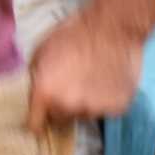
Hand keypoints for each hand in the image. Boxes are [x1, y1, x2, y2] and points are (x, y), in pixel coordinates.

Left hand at [29, 10, 141, 129]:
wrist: (111, 28)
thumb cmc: (71, 35)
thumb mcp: (40, 54)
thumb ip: (37, 80)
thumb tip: (35, 96)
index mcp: (46, 94)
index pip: (36, 125)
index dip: (36, 121)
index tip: (40, 119)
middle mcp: (70, 106)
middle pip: (61, 119)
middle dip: (61, 107)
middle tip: (69, 87)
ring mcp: (96, 108)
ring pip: (84, 114)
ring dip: (84, 103)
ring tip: (90, 81)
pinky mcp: (118, 107)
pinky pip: (106, 109)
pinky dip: (105, 100)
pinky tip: (106, 82)